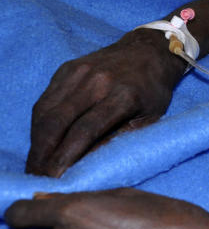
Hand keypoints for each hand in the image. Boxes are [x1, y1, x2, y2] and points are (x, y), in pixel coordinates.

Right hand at [26, 30, 185, 177]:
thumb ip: (121, 139)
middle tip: (37, 176)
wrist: (149, 50)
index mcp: (124, 95)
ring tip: (35, 164)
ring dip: (36, 141)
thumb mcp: (150, 118)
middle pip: (58, 121)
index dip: (66, 156)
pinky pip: (46, 99)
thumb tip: (87, 163)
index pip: (86, 130)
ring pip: (46, 111)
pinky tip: (40, 141)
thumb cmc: (153, 90)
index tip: (54, 178)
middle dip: (42, 153)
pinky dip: (39, 123)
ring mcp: (79, 72)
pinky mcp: (67, 68)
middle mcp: (98, 81)